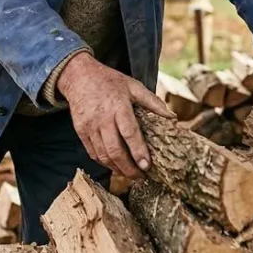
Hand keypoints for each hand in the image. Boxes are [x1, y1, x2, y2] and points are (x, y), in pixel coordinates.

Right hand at [58, 52, 175, 176]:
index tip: (147, 166)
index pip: (130, 133)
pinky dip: (104, 162)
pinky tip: (114, 165)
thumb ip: (153, 102)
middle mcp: (103, 119)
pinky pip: (92, 153)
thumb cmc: (110, 81)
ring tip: (128, 174)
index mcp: (119, 106)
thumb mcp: (133, 86)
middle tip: (140, 177)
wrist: (79, 76)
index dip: (138, 152)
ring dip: (116, 168)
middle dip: (128, 168)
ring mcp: (89, 126)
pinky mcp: (81, 131)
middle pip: (115, 150)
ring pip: (103, 155)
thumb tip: (172, 118)